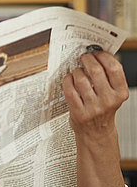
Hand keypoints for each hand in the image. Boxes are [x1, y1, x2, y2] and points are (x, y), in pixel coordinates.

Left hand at [62, 50, 128, 186]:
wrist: (96, 135)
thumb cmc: (102, 111)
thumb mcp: (111, 95)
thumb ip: (107, 78)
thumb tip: (96, 54)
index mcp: (120, 94)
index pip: (114, 68)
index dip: (104, 56)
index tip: (96, 52)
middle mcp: (108, 101)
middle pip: (95, 70)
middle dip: (86, 59)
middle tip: (82, 57)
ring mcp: (93, 107)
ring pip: (80, 79)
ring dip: (75, 71)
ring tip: (76, 71)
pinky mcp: (78, 112)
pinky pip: (69, 90)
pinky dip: (66, 81)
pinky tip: (68, 79)